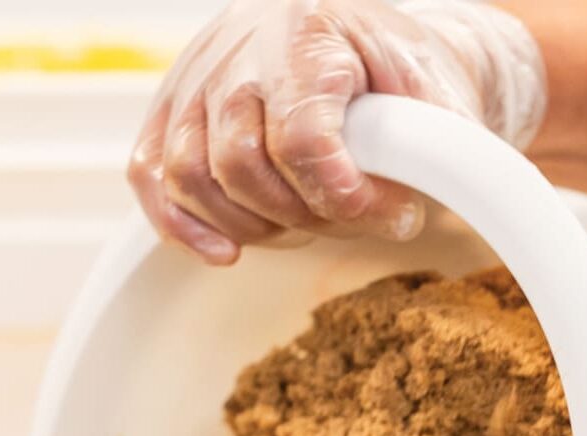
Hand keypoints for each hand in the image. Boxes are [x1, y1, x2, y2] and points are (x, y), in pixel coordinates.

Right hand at [129, 0, 546, 263]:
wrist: (369, 43)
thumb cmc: (401, 73)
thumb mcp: (437, 95)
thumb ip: (432, 148)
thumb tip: (408, 207)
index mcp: (307, 33)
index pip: (302, 140)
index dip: (346, 199)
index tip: (394, 218)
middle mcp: (240, 48)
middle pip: (240, 165)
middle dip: (301, 215)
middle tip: (351, 219)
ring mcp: (197, 77)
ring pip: (191, 177)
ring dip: (250, 224)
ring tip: (304, 223)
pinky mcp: (172, 106)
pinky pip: (149, 175)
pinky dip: (180, 224)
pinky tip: (226, 251)